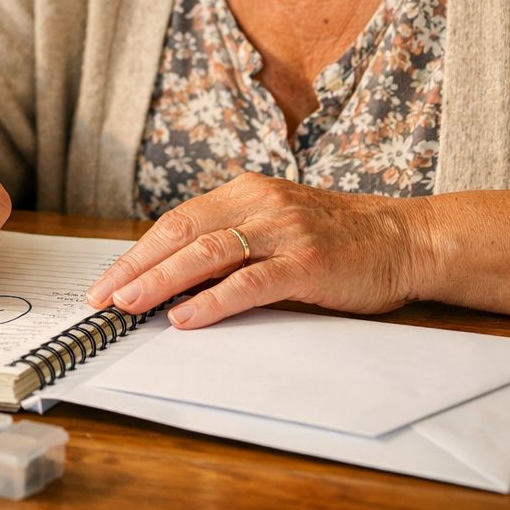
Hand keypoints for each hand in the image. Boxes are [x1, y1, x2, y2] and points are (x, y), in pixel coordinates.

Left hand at [85, 171, 432, 328]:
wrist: (407, 238)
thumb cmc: (339, 239)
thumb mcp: (277, 226)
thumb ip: (233, 241)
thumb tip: (175, 279)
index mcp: (245, 192)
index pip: (176, 221)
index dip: (137, 252)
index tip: (106, 281)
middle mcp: (259, 204)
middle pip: (181, 233)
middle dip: (135, 267)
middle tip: (102, 297)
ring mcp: (283, 231)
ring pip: (207, 254)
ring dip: (161, 282)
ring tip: (129, 305)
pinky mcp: (307, 262)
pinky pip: (250, 282)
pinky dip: (212, 300)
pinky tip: (186, 318)